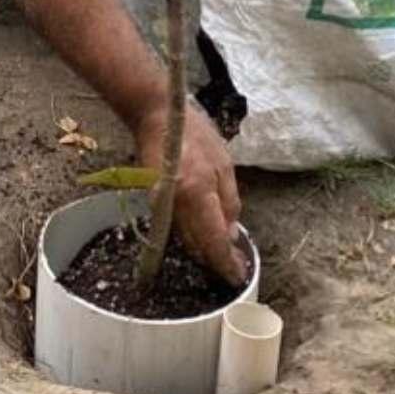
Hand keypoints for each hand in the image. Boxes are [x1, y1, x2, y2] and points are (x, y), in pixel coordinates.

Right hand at [135, 102, 247, 284]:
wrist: (156, 117)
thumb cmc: (195, 135)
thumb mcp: (224, 164)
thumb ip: (230, 203)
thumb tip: (231, 235)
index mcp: (198, 193)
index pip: (214, 241)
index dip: (226, 263)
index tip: (238, 276)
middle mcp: (177, 206)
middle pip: (198, 248)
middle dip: (217, 261)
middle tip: (235, 268)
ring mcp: (162, 206)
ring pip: (187, 242)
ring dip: (205, 252)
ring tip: (225, 256)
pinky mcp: (156, 204)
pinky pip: (178, 230)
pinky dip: (193, 238)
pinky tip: (206, 237)